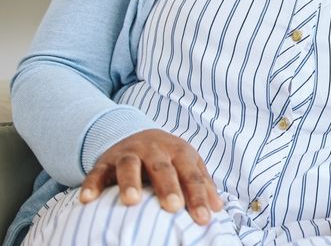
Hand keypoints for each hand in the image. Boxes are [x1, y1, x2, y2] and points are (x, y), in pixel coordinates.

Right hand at [78, 129, 223, 225]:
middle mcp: (154, 149)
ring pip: (129, 165)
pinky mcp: (105, 161)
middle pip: (162, 167)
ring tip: (132, 201)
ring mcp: (128, 153)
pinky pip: (96, 172)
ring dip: (130, 182)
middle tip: (173, 206)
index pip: (191, 175)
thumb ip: (202, 185)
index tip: (204, 219)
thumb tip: (218, 209)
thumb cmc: (168, 158)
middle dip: (168, 187)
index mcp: (179, 151)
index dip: (199, 196)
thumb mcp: (187, 165)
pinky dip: (91, 184)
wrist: (138, 135)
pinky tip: (88, 200)